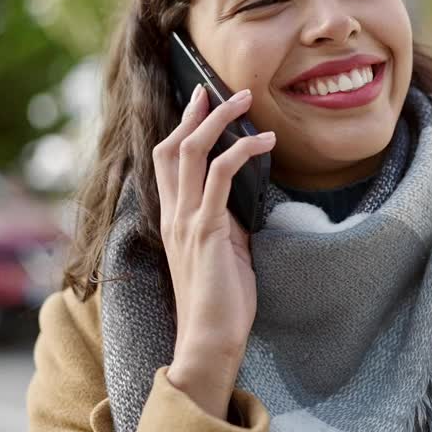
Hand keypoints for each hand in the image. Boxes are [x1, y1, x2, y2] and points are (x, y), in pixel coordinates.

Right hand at [151, 84, 275, 417]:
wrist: (210, 342)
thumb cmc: (222, 303)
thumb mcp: (225, 252)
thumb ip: (226, 222)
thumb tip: (244, 198)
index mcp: (173, 220)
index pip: (167, 162)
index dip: (181, 127)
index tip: (199, 101)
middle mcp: (173, 215)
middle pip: (172, 148)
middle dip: (196, 113)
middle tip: (219, 89)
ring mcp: (186, 222)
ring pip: (192, 153)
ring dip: (219, 121)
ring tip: (245, 101)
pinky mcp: (207, 232)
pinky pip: (220, 177)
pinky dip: (241, 152)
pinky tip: (265, 142)